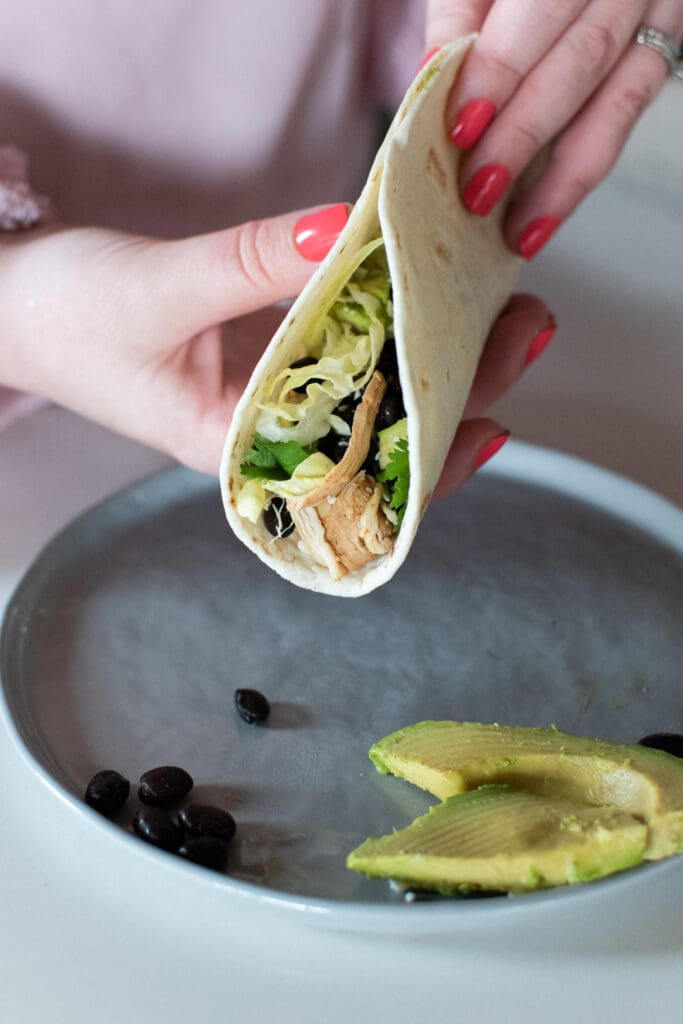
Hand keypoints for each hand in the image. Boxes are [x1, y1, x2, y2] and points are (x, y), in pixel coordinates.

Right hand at [0, 210, 552, 482]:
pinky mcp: (273, 350)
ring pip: (371, 388)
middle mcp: (265, 433)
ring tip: (501, 311)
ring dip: (436, 352)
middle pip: (379, 432)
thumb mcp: (157, 293)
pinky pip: (346, 345)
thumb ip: (249, 267)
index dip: (427, 459)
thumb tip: (343, 235)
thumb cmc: (64, 319)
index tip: (489, 419)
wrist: (17, 300)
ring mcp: (273, 391)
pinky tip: (433, 299)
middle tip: (520, 331)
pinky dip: (389, 320)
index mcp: (235, 452)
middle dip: (456, 390)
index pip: (349, 477)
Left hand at [425, 0, 682, 256]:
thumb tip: (429, 88)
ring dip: (560, 176)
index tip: (460, 127)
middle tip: (479, 190)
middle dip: (523, 134)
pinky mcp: (660, 51)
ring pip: (613, 102)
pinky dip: (580, 176)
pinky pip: (626, 122)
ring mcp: (648, 15)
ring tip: (517, 228)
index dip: (496, 71)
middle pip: (578, 61)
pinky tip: (544, 218)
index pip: (535, 7)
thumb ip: (458, 20)